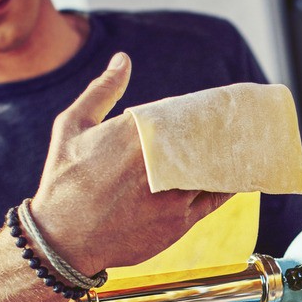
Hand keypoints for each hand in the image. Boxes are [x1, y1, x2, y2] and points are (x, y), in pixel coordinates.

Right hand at [29, 52, 229, 274]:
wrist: (63, 241)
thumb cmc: (64, 182)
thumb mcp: (71, 127)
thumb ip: (101, 91)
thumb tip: (123, 60)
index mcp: (134, 134)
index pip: (180, 112)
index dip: (197, 108)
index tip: (209, 103)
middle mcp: (158, 163)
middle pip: (203, 137)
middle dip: (218, 128)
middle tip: (232, 120)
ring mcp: (173, 194)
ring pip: (214, 166)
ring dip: (227, 154)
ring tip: (239, 143)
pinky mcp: (181, 221)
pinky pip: (216, 197)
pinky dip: (229, 182)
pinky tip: (236, 173)